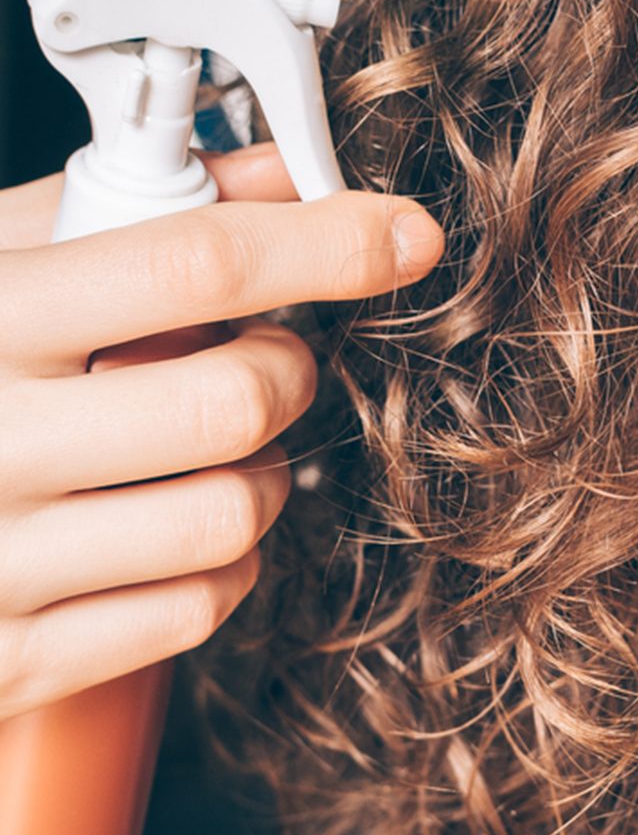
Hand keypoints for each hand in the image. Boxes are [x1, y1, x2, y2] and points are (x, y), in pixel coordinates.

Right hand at [0, 142, 443, 718]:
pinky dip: (221, 564)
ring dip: (262, 478)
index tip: (402, 236)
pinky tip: (172, 530)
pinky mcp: (14, 659)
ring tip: (212, 454)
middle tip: (261, 360)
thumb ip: (126, 215)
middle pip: (231, 402)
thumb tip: (278, 174)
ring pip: (230, 517)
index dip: (323, 241)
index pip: (190, 261)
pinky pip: (196, 607)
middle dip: (283, 372)